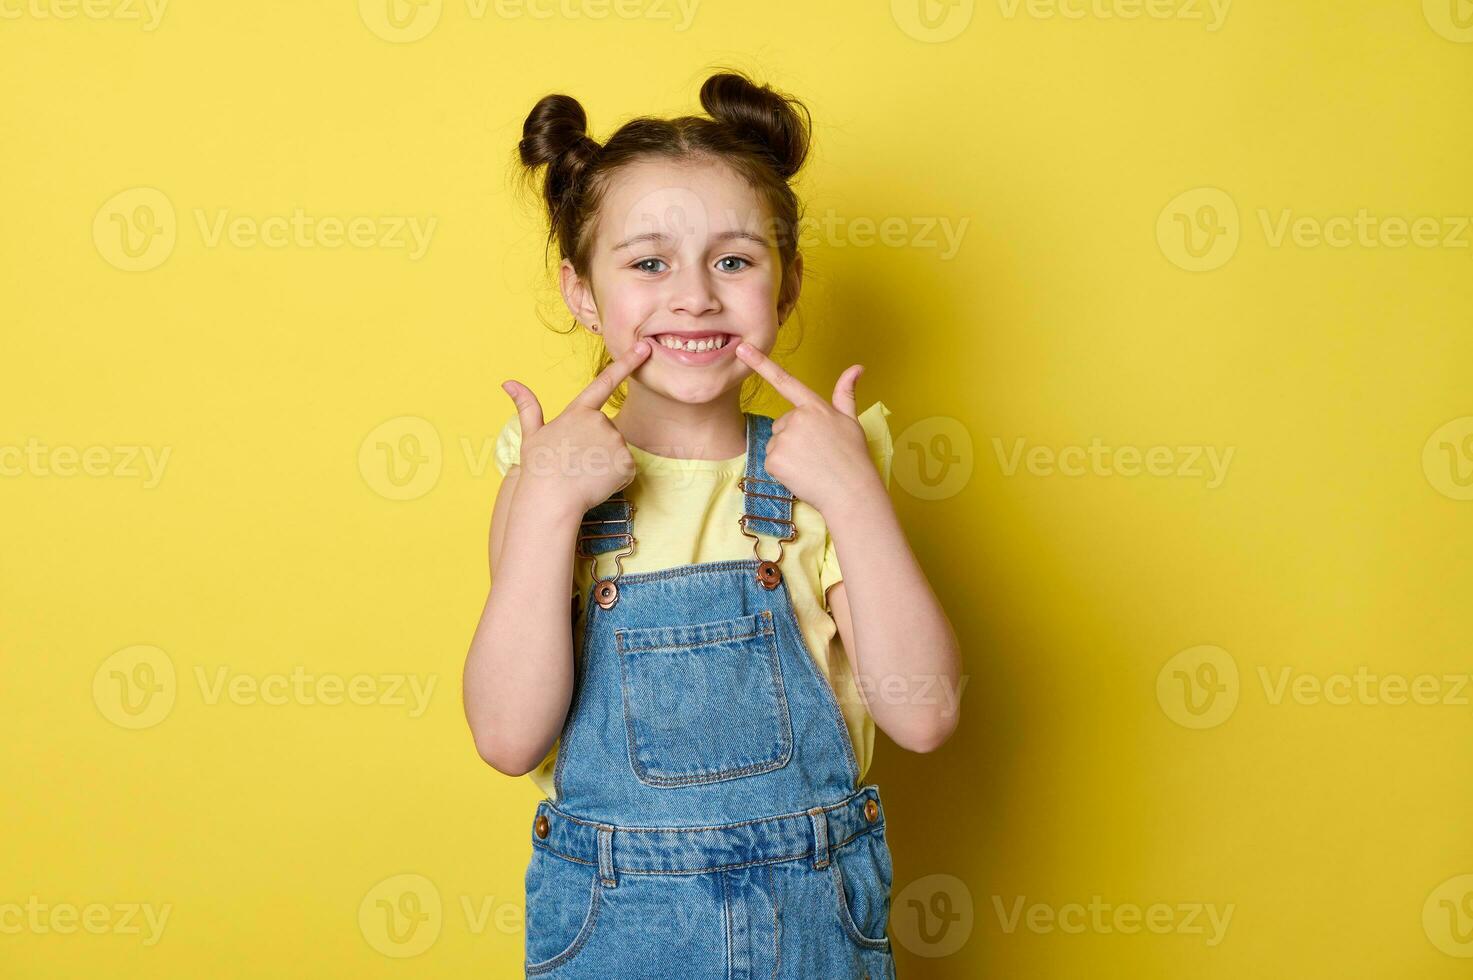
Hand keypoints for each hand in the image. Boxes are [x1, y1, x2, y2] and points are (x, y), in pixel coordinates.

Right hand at [501, 339, 652, 514]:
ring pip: (616, 452)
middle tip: (576, 464)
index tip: (645, 347)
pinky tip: (596, 484)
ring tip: (583, 474)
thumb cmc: (539, 468)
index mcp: (578, 412)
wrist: (551, 499)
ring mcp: (615, 442)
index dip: (627, 362)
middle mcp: (600, 422)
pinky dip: (615, 478)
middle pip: (607, 432)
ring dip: (605, 463)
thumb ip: (527, 406)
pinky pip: (625, 470)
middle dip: (597, 447)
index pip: (605, 382)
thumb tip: (508, 383)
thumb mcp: (532, 434)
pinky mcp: (626, 463)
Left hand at [732, 341, 878, 518]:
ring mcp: (784, 439)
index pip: (784, 380)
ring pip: (775, 444)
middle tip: (816, 454)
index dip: (760, 362)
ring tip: (811, 465)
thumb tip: (857, 367)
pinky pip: (771, 462)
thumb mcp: (851, 421)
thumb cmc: (853, 458)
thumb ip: (846, 393)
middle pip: (782, 425)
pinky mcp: (774, 460)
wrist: (850, 492)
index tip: (742, 348)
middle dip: (794, 438)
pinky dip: (782, 470)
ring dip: (788, 455)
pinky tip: (801, 474)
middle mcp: (797, 418)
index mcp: (814, 406)